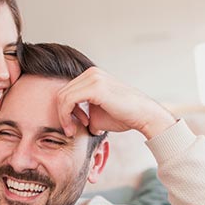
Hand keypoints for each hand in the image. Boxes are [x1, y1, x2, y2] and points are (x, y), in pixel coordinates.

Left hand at [57, 67, 175, 138]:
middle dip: (62, 114)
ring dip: (63, 117)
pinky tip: (76, 127)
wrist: (143, 116)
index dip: (65, 111)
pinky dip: (66, 116)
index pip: (66, 92)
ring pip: (62, 97)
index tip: (73, 126)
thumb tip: (68, 122)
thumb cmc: (122, 116)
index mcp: (91, 76)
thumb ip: (81, 113)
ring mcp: (93, 77)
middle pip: (61, 93)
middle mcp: (91, 73)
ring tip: (72, 131)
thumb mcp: (96, 114)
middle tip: (70, 130)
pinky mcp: (95, 87)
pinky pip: (68, 100)